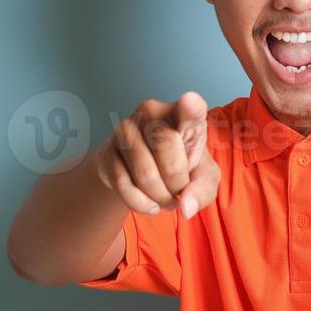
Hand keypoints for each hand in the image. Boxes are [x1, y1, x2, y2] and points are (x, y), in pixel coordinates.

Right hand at [96, 91, 219, 219]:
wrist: (142, 170)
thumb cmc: (180, 165)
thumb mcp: (202, 177)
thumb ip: (203, 190)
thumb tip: (186, 208)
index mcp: (183, 113)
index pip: (190, 108)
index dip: (190, 107)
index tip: (190, 102)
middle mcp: (152, 112)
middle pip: (166, 150)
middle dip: (177, 183)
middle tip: (179, 190)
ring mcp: (126, 128)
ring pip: (145, 173)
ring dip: (159, 197)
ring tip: (166, 198)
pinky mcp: (108, 150)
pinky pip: (124, 185)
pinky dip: (141, 203)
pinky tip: (150, 204)